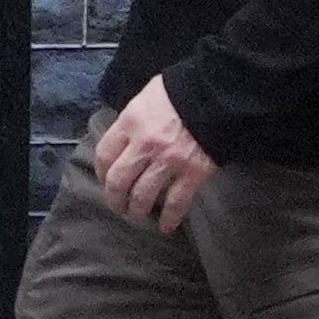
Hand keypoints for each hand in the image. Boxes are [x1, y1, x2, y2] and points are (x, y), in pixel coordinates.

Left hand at [94, 74, 217, 233]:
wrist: (217, 94)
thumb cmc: (180, 91)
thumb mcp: (146, 98)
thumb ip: (133, 120)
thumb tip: (124, 139)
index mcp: (131, 123)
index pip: (105, 155)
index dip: (102, 173)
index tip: (106, 181)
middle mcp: (145, 145)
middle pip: (119, 181)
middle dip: (115, 198)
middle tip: (118, 206)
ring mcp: (169, 160)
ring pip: (143, 195)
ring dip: (137, 210)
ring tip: (137, 215)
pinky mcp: (193, 172)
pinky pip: (176, 202)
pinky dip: (169, 218)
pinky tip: (166, 227)